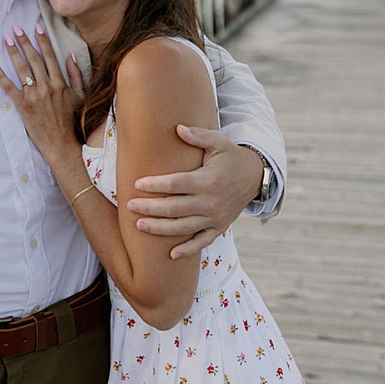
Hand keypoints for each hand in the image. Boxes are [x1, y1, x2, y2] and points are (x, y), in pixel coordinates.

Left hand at [0, 23, 84, 167]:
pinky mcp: (22, 106)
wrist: (62, 143)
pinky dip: (0, 75)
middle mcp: (47, 87)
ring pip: (21, 69)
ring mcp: (33, 96)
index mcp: (60, 83)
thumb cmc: (72, 120)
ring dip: (13, 53)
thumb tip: (70, 56)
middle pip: (34, 59)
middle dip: (24, 42)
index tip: (36, 27)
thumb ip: (76, 75)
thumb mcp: (81, 96)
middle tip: (16, 29)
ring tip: (6, 40)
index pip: (50, 56)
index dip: (42, 40)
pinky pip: (9, 87)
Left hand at [127, 126, 262, 258]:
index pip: (175, 184)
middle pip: (175, 208)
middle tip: (129, 206)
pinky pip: (202, 242)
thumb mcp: (218, 142)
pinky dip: (188, 250)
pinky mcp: (219, 227)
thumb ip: (198, 135)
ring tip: (139, 226)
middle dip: (150, 208)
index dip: (155, 185)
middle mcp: (211, 202)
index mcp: (208, 180)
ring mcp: (215, 217)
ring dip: (160, 228)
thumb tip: (177, 128)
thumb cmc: (230, 157)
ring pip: (183, 227)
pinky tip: (171, 255)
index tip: (137, 184)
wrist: (255, 177)